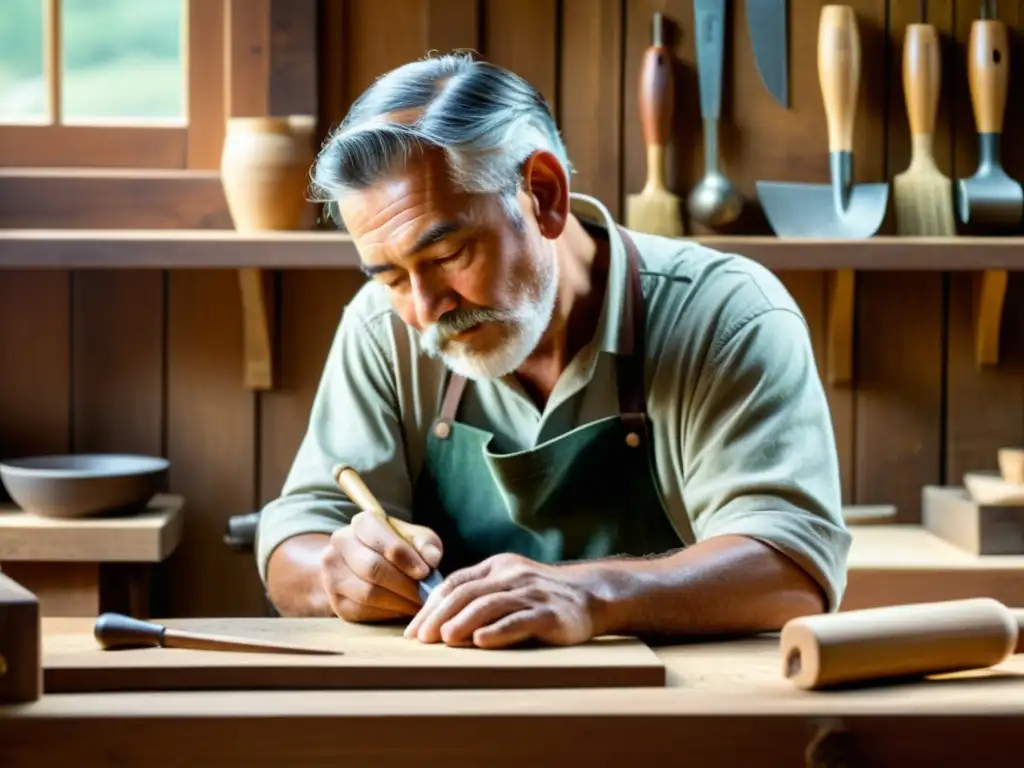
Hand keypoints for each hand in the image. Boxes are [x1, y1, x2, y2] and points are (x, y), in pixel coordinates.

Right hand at [319, 510, 442, 622]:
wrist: (364, 566)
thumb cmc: (396, 548)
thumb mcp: (414, 538)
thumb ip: (425, 543)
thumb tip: (432, 559)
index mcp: (362, 523)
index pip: (379, 536)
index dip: (403, 556)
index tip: (424, 572)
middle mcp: (341, 543)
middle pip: (373, 568)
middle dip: (405, 585)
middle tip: (426, 595)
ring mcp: (333, 572)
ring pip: (367, 593)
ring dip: (399, 602)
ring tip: (419, 605)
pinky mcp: (336, 600)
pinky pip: (363, 611)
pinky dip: (388, 613)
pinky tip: (402, 609)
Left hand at [403, 553, 602, 648]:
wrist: (591, 596)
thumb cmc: (542, 595)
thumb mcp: (510, 584)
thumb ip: (480, 592)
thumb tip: (437, 618)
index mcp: (498, 566)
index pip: (456, 583)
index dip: (431, 606)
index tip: (412, 630)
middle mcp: (513, 575)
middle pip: (468, 593)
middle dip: (440, 616)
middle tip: (421, 638)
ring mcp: (532, 593)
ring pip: (490, 604)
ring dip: (463, 622)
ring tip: (444, 639)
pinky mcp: (550, 614)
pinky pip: (519, 620)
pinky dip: (497, 631)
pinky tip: (480, 641)